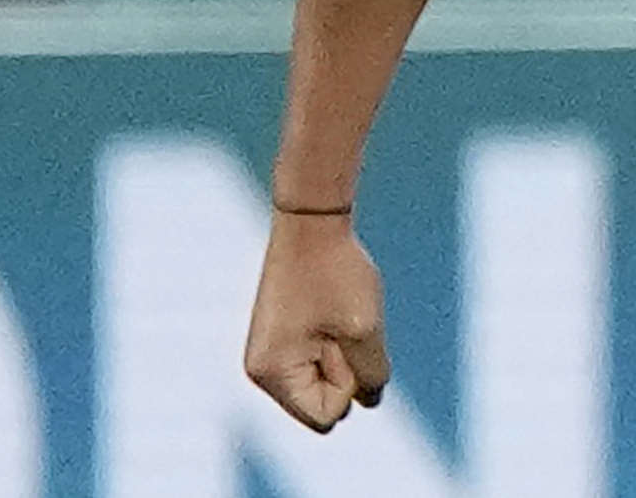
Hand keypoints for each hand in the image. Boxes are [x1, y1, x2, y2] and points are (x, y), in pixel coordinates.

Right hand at [243, 212, 391, 432]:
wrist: (312, 219)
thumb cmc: (336, 271)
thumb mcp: (365, 329)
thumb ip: (371, 374)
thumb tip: (369, 399)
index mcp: (272, 373)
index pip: (325, 417)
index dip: (347, 383)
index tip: (340, 340)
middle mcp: (263, 371)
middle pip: (322, 403)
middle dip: (342, 369)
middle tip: (336, 322)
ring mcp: (270, 354)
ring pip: (324, 380)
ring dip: (340, 353)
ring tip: (333, 313)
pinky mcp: (283, 338)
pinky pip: (320, 360)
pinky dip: (335, 340)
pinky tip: (331, 308)